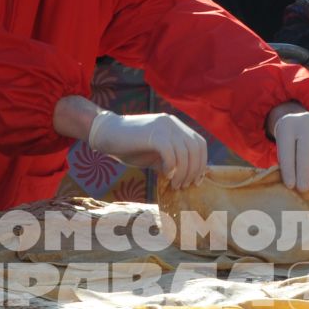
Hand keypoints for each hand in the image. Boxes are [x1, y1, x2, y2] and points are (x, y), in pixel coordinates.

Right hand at [87, 111, 207, 187]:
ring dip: (183, 172)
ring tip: (175, 184)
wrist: (106, 134)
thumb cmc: (129, 146)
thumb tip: (188, 177)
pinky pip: (170, 152)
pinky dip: (171, 166)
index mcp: (176, 126)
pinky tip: (165, 175)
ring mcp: (163, 126)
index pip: (200, 143)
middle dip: (194, 170)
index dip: (201, 163)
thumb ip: (171, 160)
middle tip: (184, 185)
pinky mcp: (152, 133)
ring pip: (185, 152)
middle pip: (195, 148)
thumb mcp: (155, 154)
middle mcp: (172, 123)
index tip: (196, 180)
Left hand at [271, 108, 308, 191]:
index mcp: (287, 126)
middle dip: (304, 173)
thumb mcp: (282, 146)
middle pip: (305, 152)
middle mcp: (305, 122)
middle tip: (303, 189)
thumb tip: (293, 185)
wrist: (302, 122)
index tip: (290, 186)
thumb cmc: (289, 142)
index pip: (287, 150)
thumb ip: (286, 161)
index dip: (289, 170)